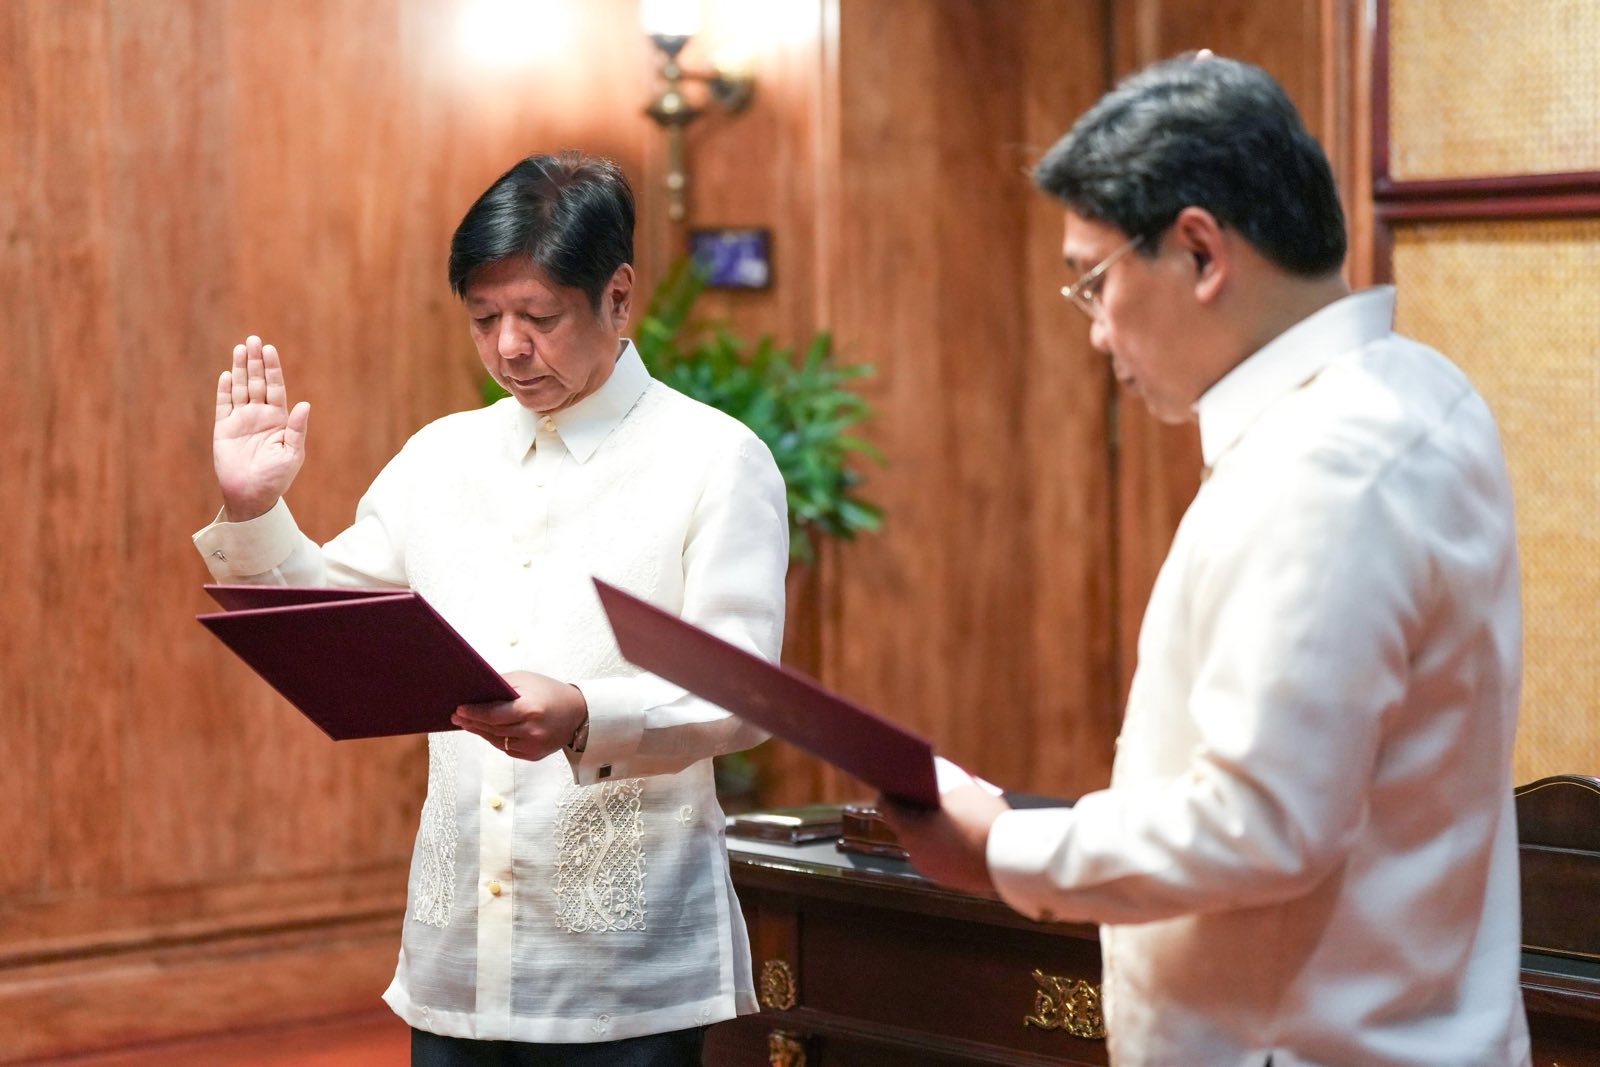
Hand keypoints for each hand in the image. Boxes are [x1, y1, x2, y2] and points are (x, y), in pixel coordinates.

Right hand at [213, 335, 310, 520]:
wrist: (252, 495)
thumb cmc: (277, 477)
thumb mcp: (292, 453)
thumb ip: (297, 428)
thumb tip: (305, 404)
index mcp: (279, 419)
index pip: (275, 387)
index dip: (272, 368)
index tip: (269, 349)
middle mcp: (260, 415)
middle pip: (257, 382)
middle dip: (255, 361)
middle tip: (253, 339)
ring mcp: (241, 420)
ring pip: (240, 388)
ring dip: (240, 369)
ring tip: (240, 348)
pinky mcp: (224, 429)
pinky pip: (224, 405)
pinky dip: (225, 390)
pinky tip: (228, 374)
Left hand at [453, 671, 588, 760]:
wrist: (579, 713)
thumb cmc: (550, 692)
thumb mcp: (526, 680)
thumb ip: (501, 684)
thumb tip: (475, 691)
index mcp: (530, 709)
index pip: (493, 715)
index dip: (474, 713)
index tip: (459, 709)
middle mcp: (531, 730)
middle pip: (492, 729)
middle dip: (472, 722)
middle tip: (457, 716)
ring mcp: (533, 746)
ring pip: (497, 741)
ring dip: (480, 732)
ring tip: (468, 724)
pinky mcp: (534, 755)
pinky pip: (507, 749)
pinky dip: (496, 740)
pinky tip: (486, 731)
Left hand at [877, 783, 1011, 895]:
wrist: (1011, 860)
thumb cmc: (982, 820)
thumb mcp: (960, 790)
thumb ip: (939, 784)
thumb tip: (931, 779)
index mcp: (910, 831)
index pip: (886, 807)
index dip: (892, 790)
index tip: (899, 781)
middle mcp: (914, 854)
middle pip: (905, 825)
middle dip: (915, 810)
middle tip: (926, 793)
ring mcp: (931, 870)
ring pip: (924, 843)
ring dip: (931, 829)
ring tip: (946, 812)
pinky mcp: (949, 880)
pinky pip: (940, 857)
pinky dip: (945, 845)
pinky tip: (960, 832)